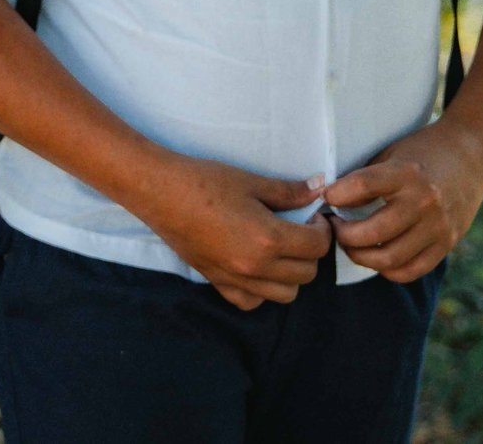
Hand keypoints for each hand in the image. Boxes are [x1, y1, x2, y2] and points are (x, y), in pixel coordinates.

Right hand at [130, 155, 331, 310]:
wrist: (160, 193)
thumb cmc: (204, 182)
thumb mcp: (250, 182)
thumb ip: (288, 192)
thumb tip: (318, 188)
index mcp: (267, 239)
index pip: (317, 247)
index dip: (322, 229)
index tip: (314, 216)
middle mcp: (255, 267)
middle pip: (307, 274)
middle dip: (311, 252)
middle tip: (301, 229)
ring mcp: (236, 279)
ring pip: (286, 294)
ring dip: (292, 274)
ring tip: (282, 249)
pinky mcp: (218, 283)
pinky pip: (252, 302)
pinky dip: (262, 290)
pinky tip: (257, 266)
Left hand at [320, 121, 482, 282]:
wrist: (471, 154)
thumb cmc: (423, 152)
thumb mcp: (393, 153)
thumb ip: (367, 178)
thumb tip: (331, 200)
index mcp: (406, 173)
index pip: (361, 187)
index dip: (335, 195)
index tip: (325, 197)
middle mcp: (424, 202)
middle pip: (372, 232)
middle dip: (343, 235)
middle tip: (333, 227)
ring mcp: (438, 227)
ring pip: (389, 258)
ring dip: (361, 256)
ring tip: (351, 244)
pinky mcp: (447, 244)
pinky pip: (411, 270)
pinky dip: (388, 269)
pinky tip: (377, 256)